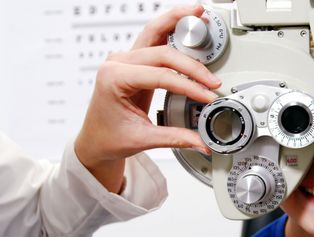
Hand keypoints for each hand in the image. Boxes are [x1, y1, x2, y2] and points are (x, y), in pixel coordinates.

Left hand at [75, 5, 218, 192]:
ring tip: (198, 13)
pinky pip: (155, 37)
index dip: (187, 86)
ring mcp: (125, 58)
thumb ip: (176, 137)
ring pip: (155, 31)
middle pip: (162, 52)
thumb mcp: (143, 139)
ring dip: (177, 20)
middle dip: (191, 65)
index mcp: (114, 79)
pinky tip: (186, 20)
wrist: (96, 139)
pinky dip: (172, 27)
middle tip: (212, 80)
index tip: (206, 96)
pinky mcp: (135, 59)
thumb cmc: (109, 136)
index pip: (160, 76)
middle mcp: (117, 63)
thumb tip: (201, 141)